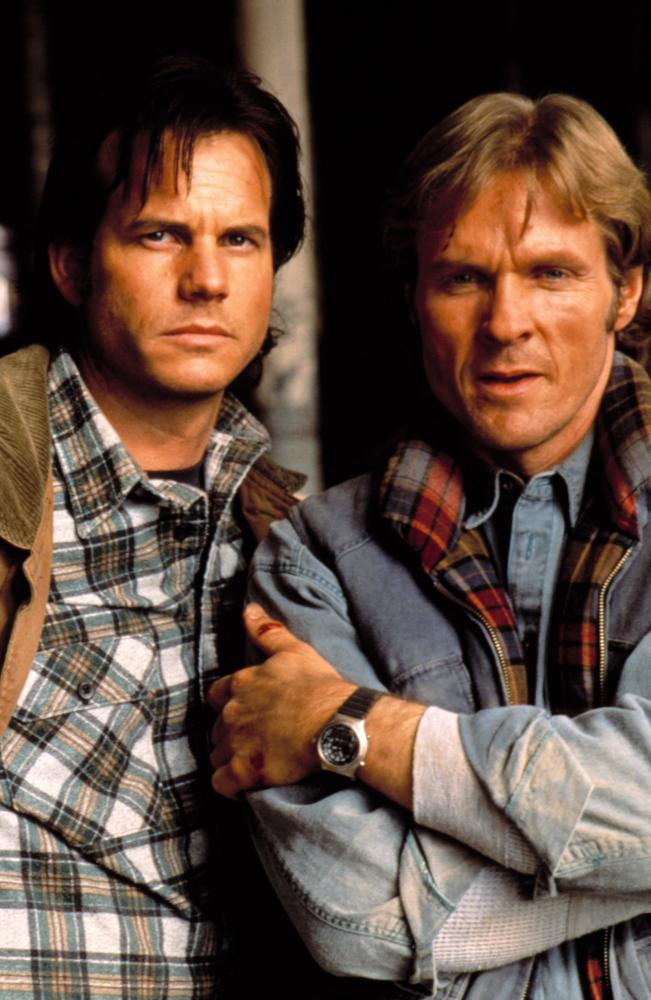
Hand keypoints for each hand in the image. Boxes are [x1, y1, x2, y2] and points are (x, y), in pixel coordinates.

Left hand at [208, 604, 354, 797]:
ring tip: (253, 761)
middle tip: (255, 738)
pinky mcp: (244, 771)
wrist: (335, 722)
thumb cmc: (318, 686)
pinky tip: (242, 783)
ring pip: (217, 754)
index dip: (228, 704)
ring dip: (229, 758)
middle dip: (231, 733)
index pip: (217, 695)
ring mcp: (236, 743)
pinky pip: (221, 783)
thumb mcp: (294, 651)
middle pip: (217, 727)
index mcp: (241, 684)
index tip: (245, 710)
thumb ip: (267, 631)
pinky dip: (228, 784)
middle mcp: (232, 712)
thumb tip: (249, 610)